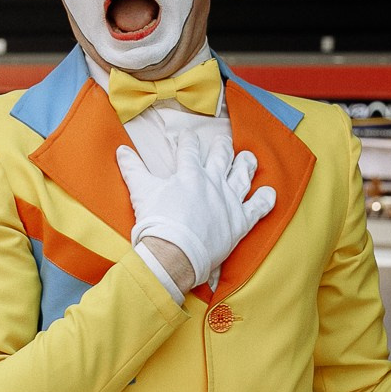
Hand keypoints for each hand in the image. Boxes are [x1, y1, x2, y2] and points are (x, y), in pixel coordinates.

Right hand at [116, 139, 275, 290]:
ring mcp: (229, 201)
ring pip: (243, 176)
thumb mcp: (141, 191)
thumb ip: (132, 168)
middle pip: (222, 157)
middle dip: (222, 147)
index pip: (190, 149)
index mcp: (189, 173)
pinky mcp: (240, 222)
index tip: (188, 137)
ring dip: (247, 165)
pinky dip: (265, 200)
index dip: (188, 141)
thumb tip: (120, 149)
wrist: (173, 254)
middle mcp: (213, 182)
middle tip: (223, 142)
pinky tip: (270, 194)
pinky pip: (258, 207)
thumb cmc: (156, 223)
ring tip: (249, 158)